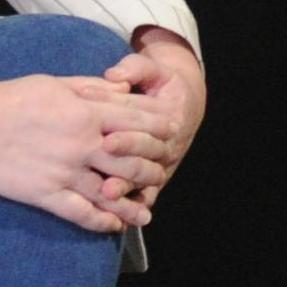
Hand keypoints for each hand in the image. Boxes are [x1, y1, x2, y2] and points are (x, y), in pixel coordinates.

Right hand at [0, 69, 160, 232]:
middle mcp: (80, 142)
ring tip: (145, 214)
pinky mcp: (45, 193)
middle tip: (160, 176)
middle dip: (152, 170)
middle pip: (132, 161)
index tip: (172, 135)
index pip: (136, 121)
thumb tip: (125, 89)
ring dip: (132, 205)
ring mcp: (63, 170)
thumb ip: (93, 88)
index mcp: (86, 111)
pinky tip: (112, 227)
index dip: (159, 129)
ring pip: (111, 193)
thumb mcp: (56, 83)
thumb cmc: (11, 99)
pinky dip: (101, 222)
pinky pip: (81, 213)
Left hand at [99, 28, 208, 216]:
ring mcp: (161, 163)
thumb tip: (114, 75)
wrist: (182, 106)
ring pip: (145, 178)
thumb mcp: (151, 69)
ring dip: (128, 187)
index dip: (124, 128)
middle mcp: (166, 141)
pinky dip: (134, 206)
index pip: (140, 118)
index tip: (106, 136)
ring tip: (107, 193)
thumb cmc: (158, 84)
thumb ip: (134, 69)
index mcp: (166, 113)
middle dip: (125, 156)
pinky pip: (146, 195)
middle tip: (104, 156)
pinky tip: (119, 217)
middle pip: (144, 151)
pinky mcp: (154, 179)